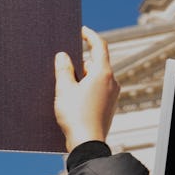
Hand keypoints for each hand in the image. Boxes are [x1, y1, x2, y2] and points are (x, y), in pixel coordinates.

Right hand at [54, 27, 119, 152]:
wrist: (87, 143)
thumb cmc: (75, 116)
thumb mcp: (64, 89)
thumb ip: (63, 69)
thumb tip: (63, 56)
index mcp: (103, 73)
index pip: (99, 46)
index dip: (90, 36)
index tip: (81, 30)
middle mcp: (112, 82)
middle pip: (95, 63)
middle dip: (79, 62)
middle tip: (62, 63)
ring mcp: (112, 94)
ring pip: (95, 77)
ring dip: (81, 76)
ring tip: (63, 83)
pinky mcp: (109, 105)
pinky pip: (97, 89)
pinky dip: (85, 87)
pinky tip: (72, 95)